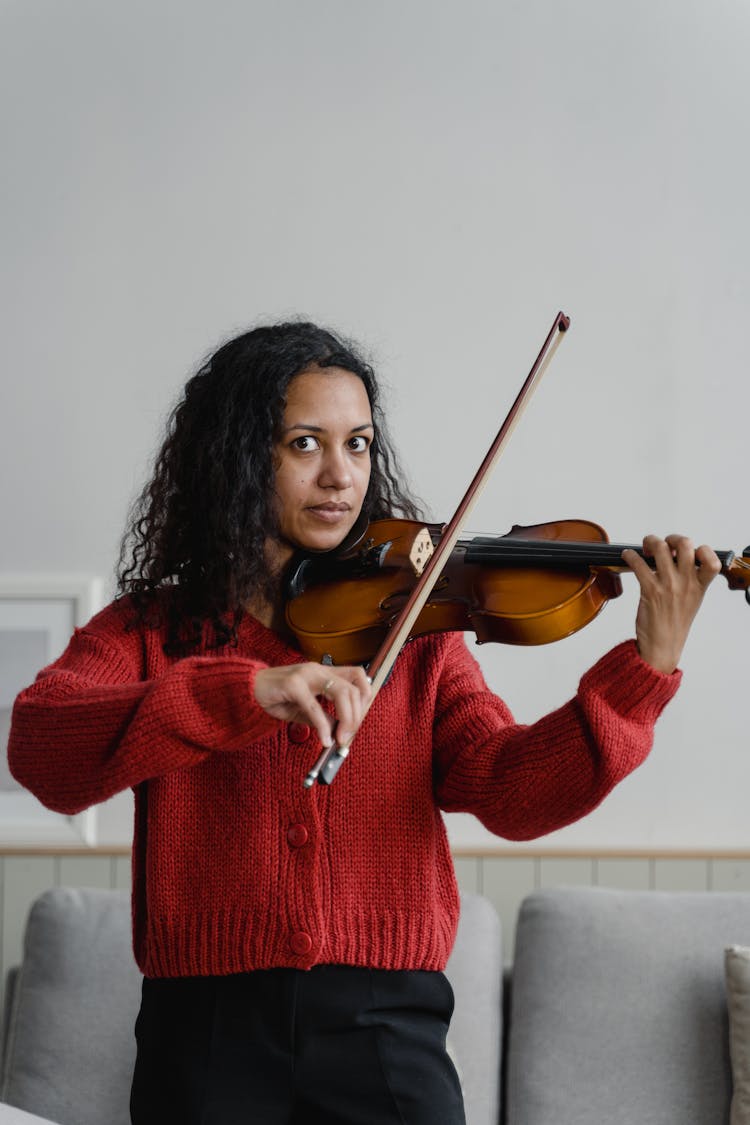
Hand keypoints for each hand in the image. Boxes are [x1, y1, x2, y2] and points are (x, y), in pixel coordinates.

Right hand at [253, 663, 371, 747]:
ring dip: (347, 719)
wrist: (248, 689)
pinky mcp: (293, 685)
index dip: (365, 697)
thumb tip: (340, 730)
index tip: (359, 720)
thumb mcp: (304, 708)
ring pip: (341, 693)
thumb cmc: (277, 697)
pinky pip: (315, 707)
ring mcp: (306, 675)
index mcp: (324, 672)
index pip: (357, 676)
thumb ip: (323, 716)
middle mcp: (318, 670)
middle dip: (357, 715)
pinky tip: (324, 739)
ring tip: (340, 739)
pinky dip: (323, 726)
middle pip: (353, 687)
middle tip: (348, 736)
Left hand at [621, 534, 721, 673]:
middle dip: (671, 538)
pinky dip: (629, 555)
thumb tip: (679, 558)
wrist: (662, 646)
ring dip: (650, 542)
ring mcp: (668, 586)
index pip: (712, 561)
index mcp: (699, 586)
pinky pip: (638, 564)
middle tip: (663, 545)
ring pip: (660, 548)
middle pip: (685, 544)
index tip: (691, 551)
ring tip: (645, 548)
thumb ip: (690, 579)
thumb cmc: (675, 624)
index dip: (702, 550)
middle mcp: (685, 583)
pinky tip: (627, 556)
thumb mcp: (692, 600)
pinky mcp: (649, 590)